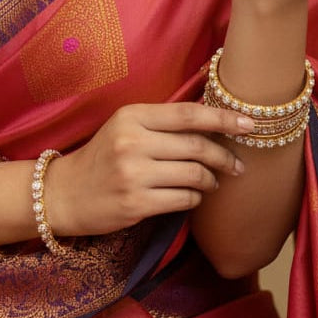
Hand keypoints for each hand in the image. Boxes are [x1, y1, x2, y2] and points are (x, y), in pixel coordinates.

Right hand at [46, 101, 252, 236]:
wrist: (66, 192)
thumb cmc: (103, 156)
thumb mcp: (125, 127)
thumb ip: (162, 122)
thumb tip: (214, 120)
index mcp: (132, 116)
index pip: (188, 114)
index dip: (224, 117)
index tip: (251, 123)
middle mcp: (132, 142)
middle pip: (197, 145)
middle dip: (226, 156)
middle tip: (238, 165)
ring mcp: (133, 174)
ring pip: (194, 175)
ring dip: (210, 180)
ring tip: (211, 182)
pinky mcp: (136, 204)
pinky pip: (184, 199)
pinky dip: (195, 198)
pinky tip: (191, 196)